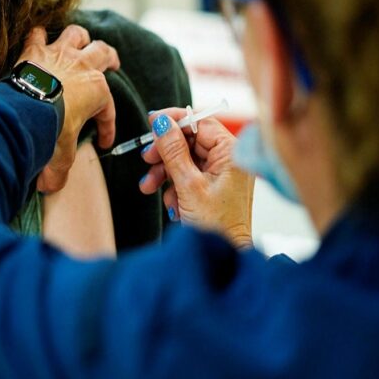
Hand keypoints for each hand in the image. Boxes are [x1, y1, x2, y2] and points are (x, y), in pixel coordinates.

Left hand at [16, 25, 119, 192]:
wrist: (21, 114)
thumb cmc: (48, 132)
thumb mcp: (60, 157)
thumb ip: (59, 172)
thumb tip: (50, 187)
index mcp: (97, 91)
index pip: (107, 111)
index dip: (107, 129)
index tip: (102, 142)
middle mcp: (82, 67)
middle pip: (103, 52)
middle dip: (109, 58)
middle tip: (111, 63)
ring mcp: (58, 55)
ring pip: (77, 33)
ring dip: (79, 38)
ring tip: (79, 43)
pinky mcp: (34, 51)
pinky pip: (37, 33)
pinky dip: (38, 36)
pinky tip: (37, 39)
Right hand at [139, 110, 254, 248]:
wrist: (223, 257)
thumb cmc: (216, 226)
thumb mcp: (188, 185)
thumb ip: (173, 151)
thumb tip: (162, 122)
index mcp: (231, 153)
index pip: (201, 122)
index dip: (175, 121)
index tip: (152, 122)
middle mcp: (229, 160)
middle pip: (190, 141)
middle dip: (165, 153)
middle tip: (147, 158)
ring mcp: (221, 174)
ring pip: (185, 159)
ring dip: (165, 171)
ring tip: (150, 186)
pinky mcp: (213, 187)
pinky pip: (188, 175)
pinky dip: (174, 184)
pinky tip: (170, 201)